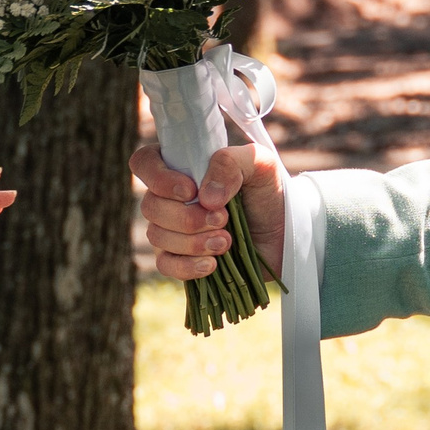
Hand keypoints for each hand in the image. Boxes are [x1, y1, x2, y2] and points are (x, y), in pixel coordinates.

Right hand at [130, 140, 283, 280]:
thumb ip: (231, 164)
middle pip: (150, 206)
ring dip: (193, 242)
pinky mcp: (181, 259)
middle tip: (222, 218)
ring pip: (157, 236)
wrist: (286, 234)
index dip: (158, 178)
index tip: (190, 190)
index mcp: (181, 168)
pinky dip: (187, 266)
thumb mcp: (260, 165)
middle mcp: (168, 198)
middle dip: (187, 217)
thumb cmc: (270, 193)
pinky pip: (166, 265)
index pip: (143, 163)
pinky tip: (212, 264)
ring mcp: (171, 230)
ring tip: (226, 241)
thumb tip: (206, 197)